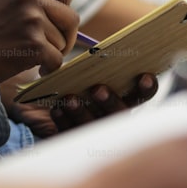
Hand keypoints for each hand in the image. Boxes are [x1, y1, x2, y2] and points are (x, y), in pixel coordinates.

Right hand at [0, 0, 79, 89]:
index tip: (53, 17)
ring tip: (27, 56)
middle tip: (47, 46)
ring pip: (63, 42)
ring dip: (50, 53)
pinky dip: (48, 69)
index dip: (66, 2)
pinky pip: (57, 61)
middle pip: (72, 17)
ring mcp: (32, 20)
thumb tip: (67, 13)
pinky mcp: (33, 45)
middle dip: (64, 36)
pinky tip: (32, 68)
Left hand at [3, 72, 159, 138]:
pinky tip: (56, 110)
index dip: (146, 87)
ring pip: (93, 125)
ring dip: (82, 112)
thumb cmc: (68, 81)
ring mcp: (92, 132)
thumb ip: (92, 64)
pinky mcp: (70, 140)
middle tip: (97, 89)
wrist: (40, 103)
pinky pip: (69, 133)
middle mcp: (110, 117)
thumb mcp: (80, 71)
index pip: (141, 95)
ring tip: (69, 99)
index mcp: (120, 99)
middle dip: (110, 101)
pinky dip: (63, 121)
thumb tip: (99, 47)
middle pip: (119, 114)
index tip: (144, 75)